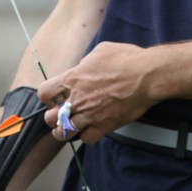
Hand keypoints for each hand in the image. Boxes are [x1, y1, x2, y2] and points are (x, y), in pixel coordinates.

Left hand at [38, 41, 157, 143]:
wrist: (147, 76)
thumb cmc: (127, 59)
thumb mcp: (101, 51)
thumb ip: (86, 62)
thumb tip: (82, 67)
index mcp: (73, 78)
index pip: (44, 93)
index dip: (48, 96)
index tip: (55, 96)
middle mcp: (77, 99)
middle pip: (49, 118)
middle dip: (53, 116)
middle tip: (62, 113)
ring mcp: (90, 115)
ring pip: (64, 132)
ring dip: (65, 130)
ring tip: (71, 126)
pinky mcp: (104, 126)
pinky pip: (86, 139)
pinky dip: (86, 136)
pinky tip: (90, 128)